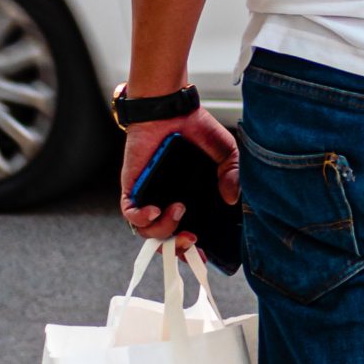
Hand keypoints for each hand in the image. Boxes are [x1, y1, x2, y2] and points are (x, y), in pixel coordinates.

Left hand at [120, 102, 240, 250]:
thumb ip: (233, 175)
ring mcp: (148, 198)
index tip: (203, 255)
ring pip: (147, 232)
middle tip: (191, 240)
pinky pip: (130, 213)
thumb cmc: (196, 129)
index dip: (192, 251)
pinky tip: (154, 210)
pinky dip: (141, 217)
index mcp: (190, 201)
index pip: (187, 236)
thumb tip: (232, 199)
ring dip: (163, 230)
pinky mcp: (131, 188)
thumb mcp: (226, 154)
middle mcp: (167, 204)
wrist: (170, 108)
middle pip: (165, 242)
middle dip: (177, 250)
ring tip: (178, 211)